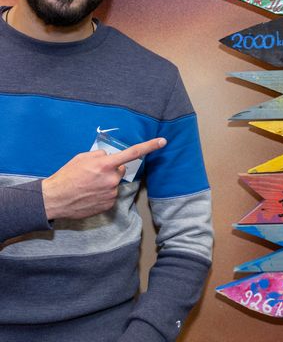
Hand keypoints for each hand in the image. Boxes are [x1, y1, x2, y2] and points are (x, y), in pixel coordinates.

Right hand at [42, 138, 165, 219]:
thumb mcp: (82, 158)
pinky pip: (110, 195)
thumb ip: (100, 156)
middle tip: (93, 174)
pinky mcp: (108, 205)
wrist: (55, 199)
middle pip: (121, 169)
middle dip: (111, 169)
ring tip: (88, 185)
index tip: (163, 141)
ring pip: (115, 183)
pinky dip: (103, 193)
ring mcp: (111, 193)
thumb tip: (110, 157)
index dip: (150, 146)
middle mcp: (111, 179)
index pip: (133, 152)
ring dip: (106, 182)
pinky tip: (89, 194)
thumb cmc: (67, 176)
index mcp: (105, 164)